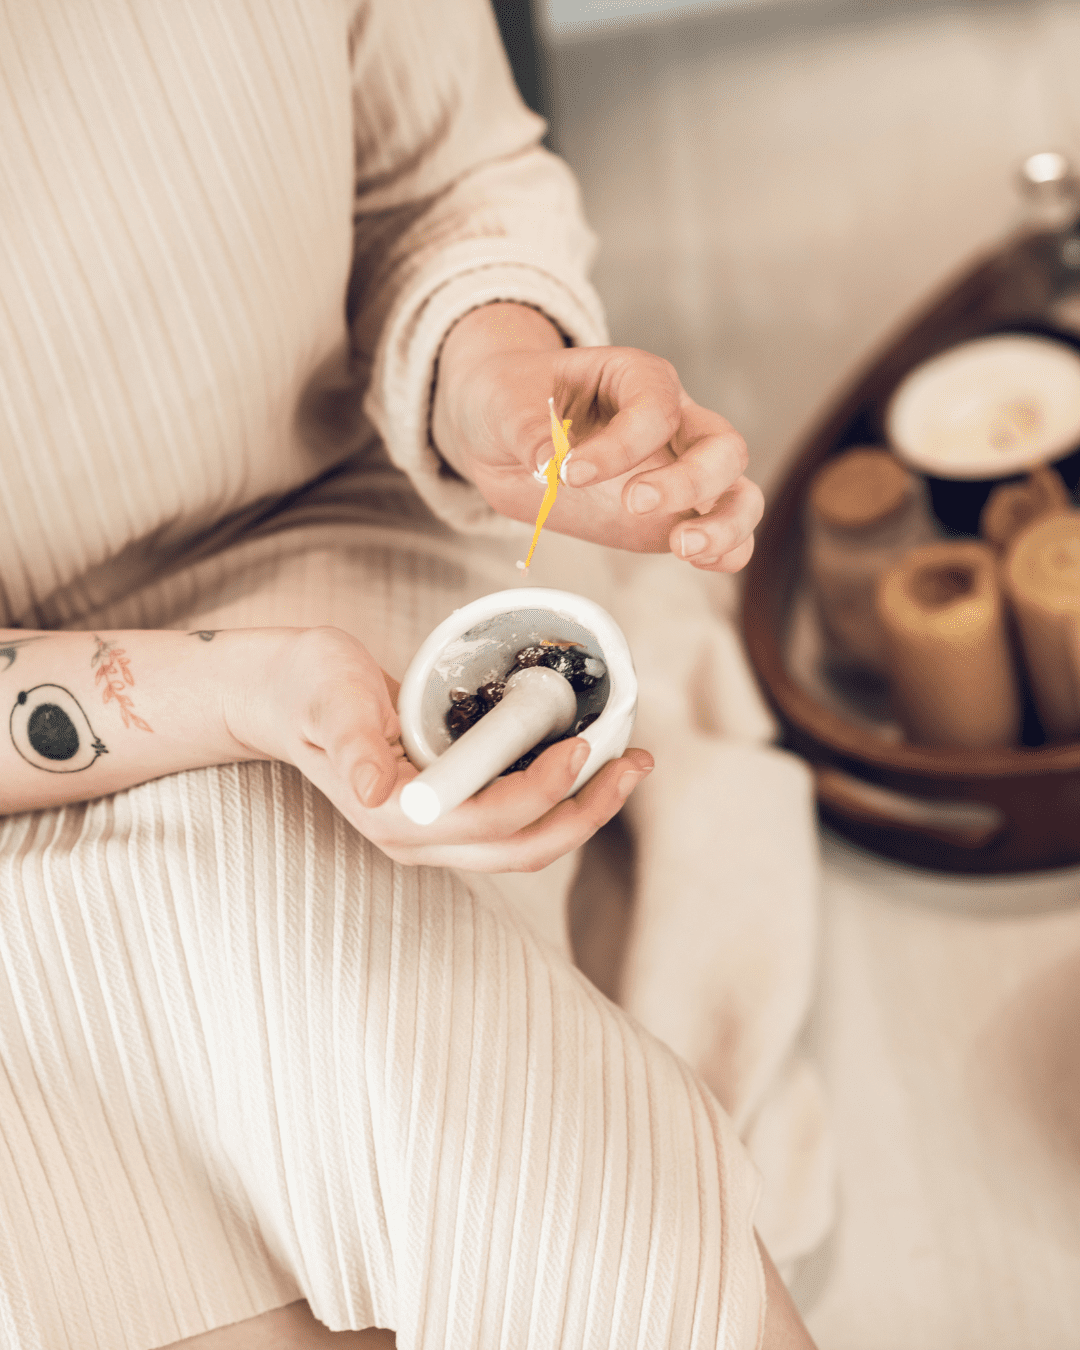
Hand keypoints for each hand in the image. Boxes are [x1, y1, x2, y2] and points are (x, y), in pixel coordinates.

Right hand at [224, 626, 652, 870]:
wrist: (287, 696)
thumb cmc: (309, 689)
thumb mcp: (330, 700)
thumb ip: (352, 744)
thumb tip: (378, 790)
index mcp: (395, 817)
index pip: (487, 820)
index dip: (542, 790)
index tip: (581, 744)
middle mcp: (420, 838)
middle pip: (522, 847)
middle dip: (587, 812)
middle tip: (636, 764)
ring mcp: (438, 830)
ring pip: (527, 841)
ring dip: (584, 809)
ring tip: (630, 764)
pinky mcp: (452, 811)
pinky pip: (519, 818)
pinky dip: (561, 795)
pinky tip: (588, 760)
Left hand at [432, 303, 763, 570]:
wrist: (505, 435)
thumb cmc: (514, 400)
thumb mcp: (505, 402)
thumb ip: (526, 428)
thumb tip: (544, 463)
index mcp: (637, 379)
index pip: (656, 407)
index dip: (621, 444)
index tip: (569, 472)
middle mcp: (675, 423)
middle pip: (721, 447)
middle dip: (689, 481)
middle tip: (633, 503)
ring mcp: (680, 473)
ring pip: (739, 494)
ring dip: (724, 525)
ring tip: (682, 547)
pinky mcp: (672, 518)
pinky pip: (723, 537)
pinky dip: (723, 552)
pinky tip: (696, 561)